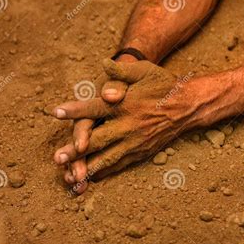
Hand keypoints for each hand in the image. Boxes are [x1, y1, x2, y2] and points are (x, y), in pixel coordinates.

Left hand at [53, 60, 203, 189]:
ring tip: (68, 177)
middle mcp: (128, 125)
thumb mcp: (144, 70)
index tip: (56, 112)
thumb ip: (121, 69)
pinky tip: (88, 179)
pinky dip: (103, 173)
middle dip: (75, 150)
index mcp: (125, 104)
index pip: (95, 107)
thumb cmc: (162, 85)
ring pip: (106, 158)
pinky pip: (118, 165)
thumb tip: (104, 64)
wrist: (188, 106)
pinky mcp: (139, 153)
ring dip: (86, 168)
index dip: (75, 110)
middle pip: (97, 140)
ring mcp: (134, 142)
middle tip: (57, 157)